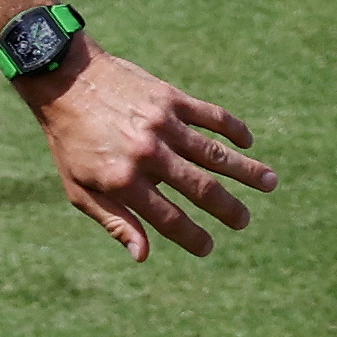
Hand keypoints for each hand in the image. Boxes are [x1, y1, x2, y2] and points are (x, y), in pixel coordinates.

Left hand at [17, 46, 275, 260]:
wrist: (66, 81)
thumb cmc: (70, 142)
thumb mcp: (79, 189)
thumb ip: (114, 221)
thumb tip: (143, 255)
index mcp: (124, 181)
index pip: (170, 219)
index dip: (193, 238)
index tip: (209, 247)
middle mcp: (148, 155)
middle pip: (202, 189)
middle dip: (229, 209)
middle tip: (244, 221)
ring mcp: (163, 125)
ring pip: (215, 153)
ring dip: (247, 170)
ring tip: (270, 183)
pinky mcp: (171, 98)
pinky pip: (212, 116)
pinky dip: (233, 129)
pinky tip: (247, 142)